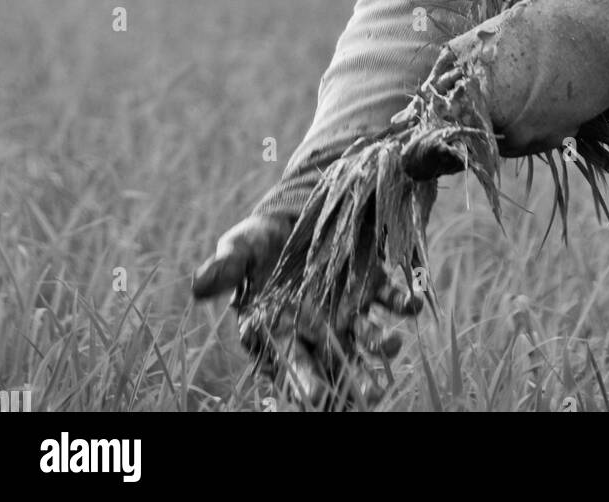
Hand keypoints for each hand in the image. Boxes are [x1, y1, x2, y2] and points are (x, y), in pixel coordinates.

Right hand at [191, 211, 422, 408]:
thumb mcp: (239, 247)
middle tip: (371, 392)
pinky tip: (413, 303)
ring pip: (365, 339)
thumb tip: (195, 286)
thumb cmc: (259, 239)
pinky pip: (387, 298)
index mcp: (278, 329)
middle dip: (352, 379)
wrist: (292, 212)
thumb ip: (225, 268)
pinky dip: (401, 301)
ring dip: (380, 347)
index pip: (289, 363)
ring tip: (394, 347)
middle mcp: (315, 329)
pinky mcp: (368, 285)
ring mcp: (345, 310)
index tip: (317, 396)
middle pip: (334, 363)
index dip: (303, 381)